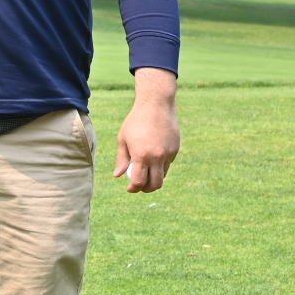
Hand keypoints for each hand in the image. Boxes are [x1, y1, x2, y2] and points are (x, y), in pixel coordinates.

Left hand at [114, 67, 178, 191]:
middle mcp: (157, 157)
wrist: (156, 106)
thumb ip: (122, 159)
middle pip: (155, 184)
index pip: (139, 181)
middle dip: (146, 189)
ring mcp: (168, 154)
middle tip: (139, 186)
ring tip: (145, 172)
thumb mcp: (123, 138)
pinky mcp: (175, 150)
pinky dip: (160, 166)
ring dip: (154, 178)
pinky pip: (168, 164)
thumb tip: (118, 175)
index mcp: (141, 155)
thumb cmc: (136, 121)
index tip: (130, 188)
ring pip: (163, 175)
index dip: (134, 188)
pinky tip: (153, 157)